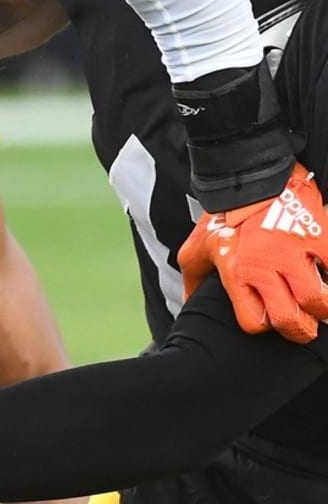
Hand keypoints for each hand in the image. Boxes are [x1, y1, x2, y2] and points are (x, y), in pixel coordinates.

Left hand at [178, 162, 327, 343]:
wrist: (248, 174)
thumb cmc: (223, 214)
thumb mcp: (197, 246)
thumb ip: (193, 279)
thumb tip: (189, 303)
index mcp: (236, 271)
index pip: (254, 322)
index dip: (260, 325)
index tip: (264, 317)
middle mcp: (266, 265)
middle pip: (291, 321)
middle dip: (298, 329)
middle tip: (300, 323)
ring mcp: (296, 252)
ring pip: (321, 302)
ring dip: (322, 308)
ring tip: (318, 302)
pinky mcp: (321, 236)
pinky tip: (326, 274)